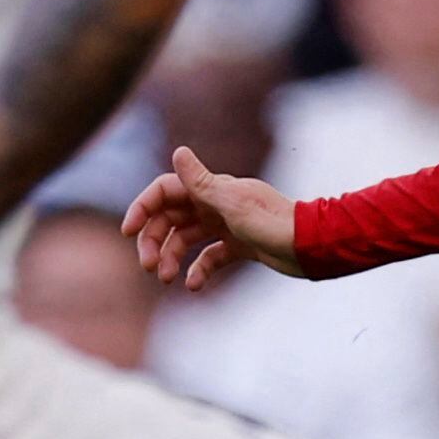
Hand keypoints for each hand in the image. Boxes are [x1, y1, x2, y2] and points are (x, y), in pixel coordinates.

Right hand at [121, 146, 301, 292]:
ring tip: (166, 278)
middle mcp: (215, 204)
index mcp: (211, 189)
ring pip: (186, 239)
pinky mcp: (238, 246)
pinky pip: (209, 257)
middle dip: (154, 241)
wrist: (311, 247)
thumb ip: (202, 183)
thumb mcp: (233, 204)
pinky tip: (193, 286)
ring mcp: (226, 225)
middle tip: (148, 266)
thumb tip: (178, 152)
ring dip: (171, 257)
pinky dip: (198, 270)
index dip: (143, 208)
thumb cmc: (274, 223)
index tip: (128, 231)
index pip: (164, 191)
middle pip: (170, 218)